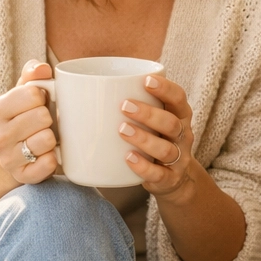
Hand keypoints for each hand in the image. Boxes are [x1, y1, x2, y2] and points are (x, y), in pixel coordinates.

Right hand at [0, 60, 58, 184]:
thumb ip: (32, 75)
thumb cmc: (24, 118)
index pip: (33, 94)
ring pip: (47, 140)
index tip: (39, 103)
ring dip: (53, 138)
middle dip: (49, 118)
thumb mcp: (23, 93)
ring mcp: (8, 160)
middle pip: (42, 116)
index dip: (43, 97)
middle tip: (44, 123)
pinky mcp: (23, 176)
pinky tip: (47, 155)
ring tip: (45, 138)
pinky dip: (54, 158)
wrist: (12, 156)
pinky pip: (49, 163)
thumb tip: (42, 68)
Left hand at [120, 74, 195, 200]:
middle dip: (149, 114)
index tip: (146, 81)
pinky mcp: (169, 179)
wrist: (173, 178)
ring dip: (144, 139)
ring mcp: (178, 159)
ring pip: (165, 149)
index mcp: (180, 115)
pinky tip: (128, 158)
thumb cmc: (154, 138)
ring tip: (122, 130)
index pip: (179, 98)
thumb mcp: (153, 120)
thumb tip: (77, 85)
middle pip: (171, 123)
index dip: (165, 89)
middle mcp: (182, 135)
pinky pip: (158, 174)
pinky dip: (143, 167)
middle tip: (124, 106)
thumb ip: (133, 103)